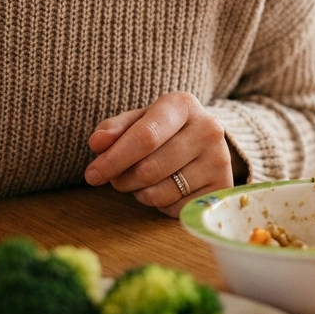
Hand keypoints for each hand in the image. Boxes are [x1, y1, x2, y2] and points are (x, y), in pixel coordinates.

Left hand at [84, 92, 233, 215]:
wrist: (205, 140)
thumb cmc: (163, 130)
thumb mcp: (138, 120)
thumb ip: (114, 129)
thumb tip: (98, 143)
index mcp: (183, 105)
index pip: (145, 137)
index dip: (114, 159)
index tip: (92, 175)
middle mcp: (208, 129)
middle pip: (148, 169)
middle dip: (122, 179)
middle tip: (118, 178)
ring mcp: (219, 160)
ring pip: (158, 192)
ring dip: (139, 192)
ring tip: (144, 180)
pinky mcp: (222, 187)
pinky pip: (174, 208)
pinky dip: (160, 204)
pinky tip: (166, 188)